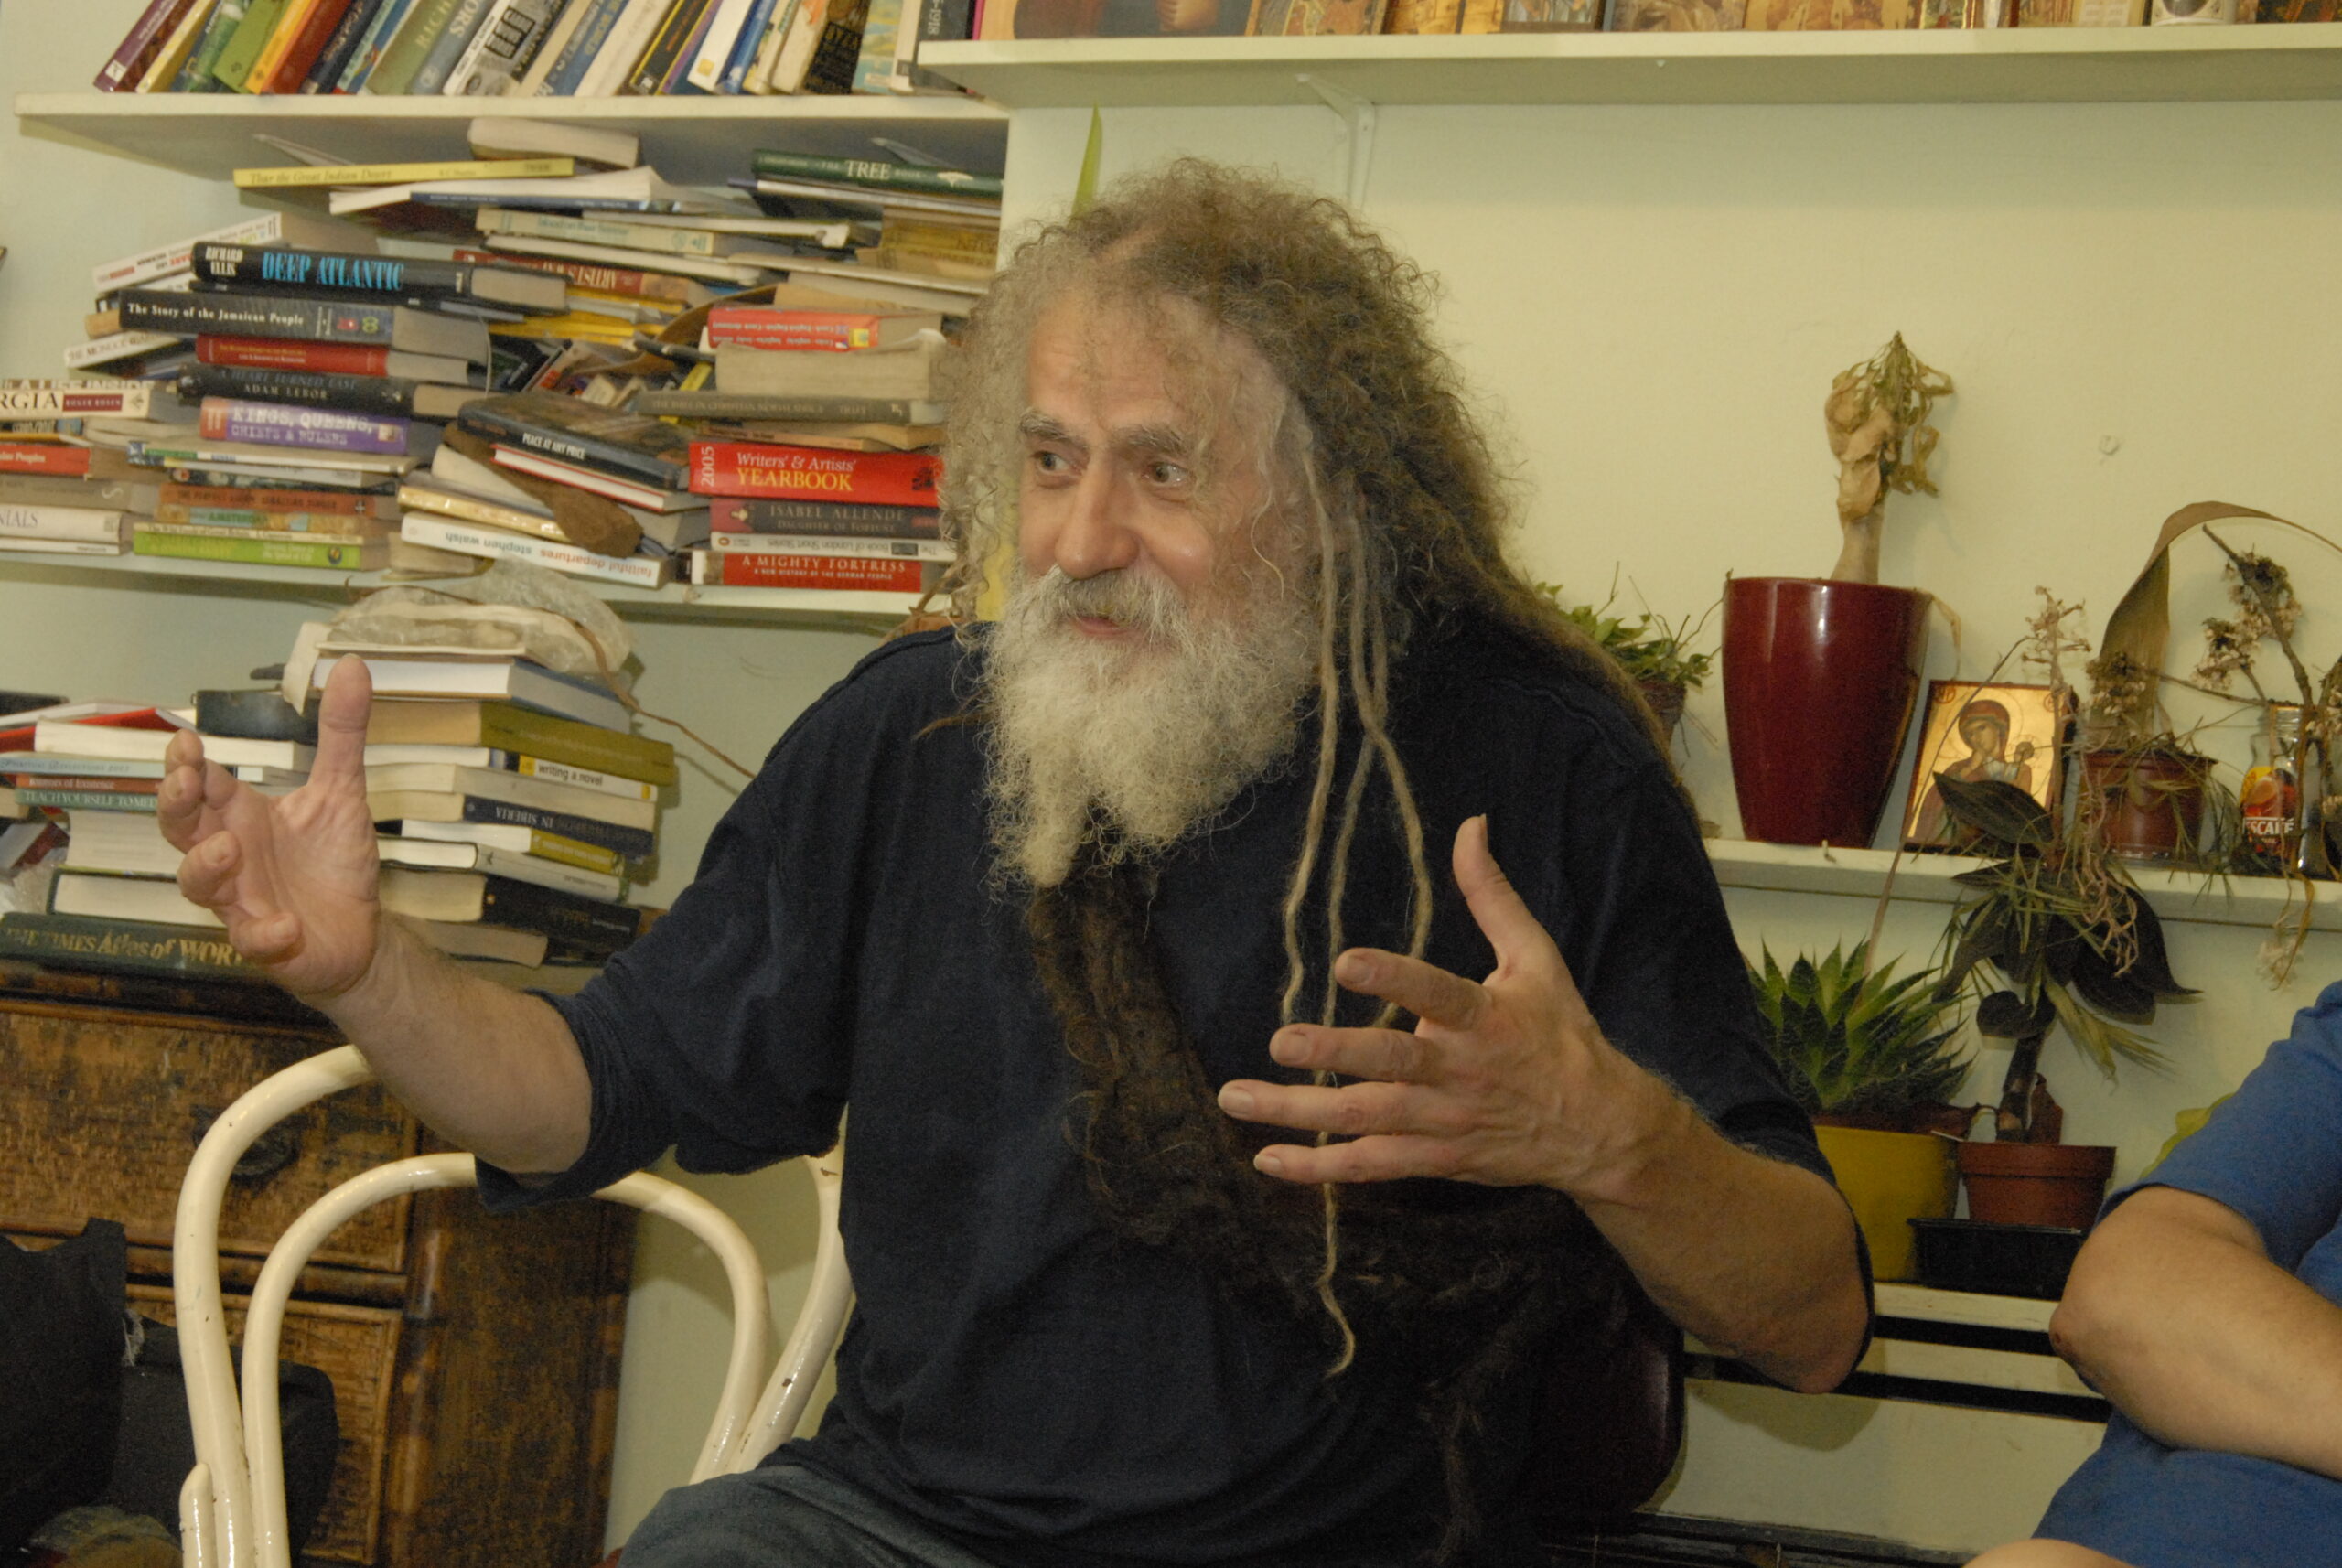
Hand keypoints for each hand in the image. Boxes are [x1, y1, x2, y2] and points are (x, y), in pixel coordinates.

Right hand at [159, 659, 382, 1000]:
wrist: (360, 934)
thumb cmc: (333, 861)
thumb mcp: (343, 791)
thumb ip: (341, 733)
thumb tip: (354, 664)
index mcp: (241, 815)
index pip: (199, 784)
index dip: (185, 764)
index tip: (186, 740)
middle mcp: (230, 855)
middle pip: (179, 829)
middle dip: (173, 805)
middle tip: (185, 781)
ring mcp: (242, 900)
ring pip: (198, 886)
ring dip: (206, 867)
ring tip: (229, 846)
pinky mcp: (266, 943)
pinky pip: (252, 941)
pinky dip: (265, 934)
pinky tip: (286, 925)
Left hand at [1217, 815, 1681, 1193]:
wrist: (1597, 1128)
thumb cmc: (1559, 1032)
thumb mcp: (1536, 958)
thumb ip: (1492, 895)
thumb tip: (1470, 825)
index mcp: (1484, 1018)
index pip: (1437, 994)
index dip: (1394, 978)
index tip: (1346, 963)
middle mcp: (1459, 1072)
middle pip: (1391, 1065)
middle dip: (1334, 1055)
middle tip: (1280, 1043)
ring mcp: (1443, 1121)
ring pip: (1366, 1119)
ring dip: (1299, 1112)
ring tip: (1236, 1097)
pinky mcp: (1434, 1157)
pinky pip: (1370, 1166)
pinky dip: (1320, 1168)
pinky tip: (1269, 1158)